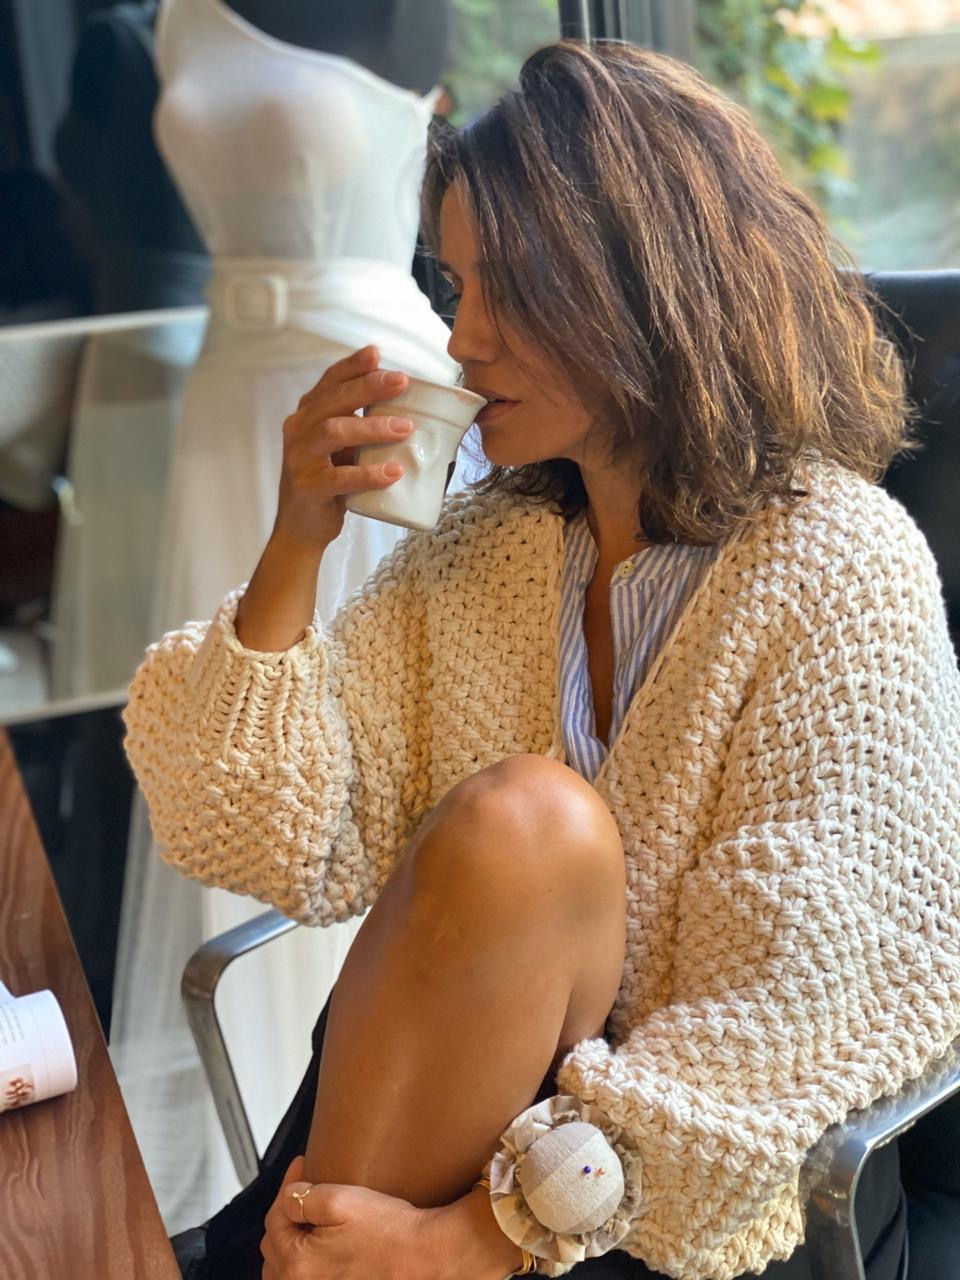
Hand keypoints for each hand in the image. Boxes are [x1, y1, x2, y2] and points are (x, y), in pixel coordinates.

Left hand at [260, 1156, 439, 1279]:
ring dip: (290, 1242)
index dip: (286, 1186)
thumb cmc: (391, 1233)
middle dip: (285, 1214)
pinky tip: (319, 1248)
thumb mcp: (340, 1201)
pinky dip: (304, 1265)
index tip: (302, 1166)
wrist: (426, 1257)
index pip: (274, 1218)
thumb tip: (287, 1197)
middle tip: (303, 1191)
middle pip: (274, 1247)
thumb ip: (302, 1197)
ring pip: (286, 1269)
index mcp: (297, 1264)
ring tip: (307, 1220)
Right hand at [274, 344, 412, 553]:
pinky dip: (368, 474)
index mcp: (307, 416)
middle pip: (333, 401)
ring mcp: (300, 459)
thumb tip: (407, 407)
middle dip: (368, 387)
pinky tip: (393, 472)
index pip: (328, 382)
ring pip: (333, 432)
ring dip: (372, 428)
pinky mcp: (308, 488)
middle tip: (401, 382)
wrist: (301, 528)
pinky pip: (339, 478)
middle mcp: (298, 431)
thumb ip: (358, 425)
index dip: (352, 366)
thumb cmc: (328, 482)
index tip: (377, 353)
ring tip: (405, 428)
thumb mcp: (340, 448)